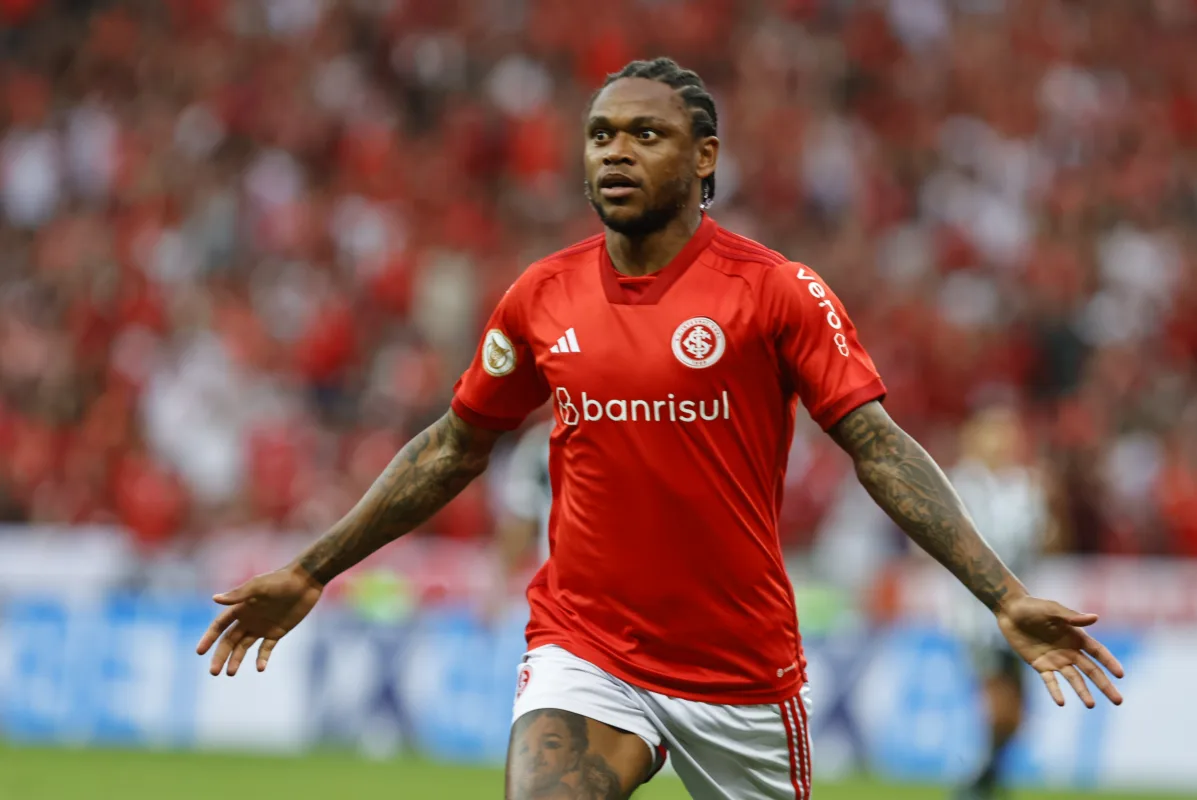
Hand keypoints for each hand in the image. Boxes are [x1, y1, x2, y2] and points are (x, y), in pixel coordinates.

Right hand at [196, 564, 323, 676]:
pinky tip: (260, 667)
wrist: (306, 581)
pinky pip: (266, 648)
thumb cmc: (281, 580)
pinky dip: (262, 658)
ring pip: (244, 647)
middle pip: (229, 640)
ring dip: (236, 659)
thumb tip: (214, 598)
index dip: (209, 638)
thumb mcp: (259, 587)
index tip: (200, 652)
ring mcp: (262, 626)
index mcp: (241, 607)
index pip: (220, 626)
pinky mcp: (277, 632)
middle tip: (213, 672)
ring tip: (230, 673)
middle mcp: (248, 618)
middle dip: (220, 655)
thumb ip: (239, 595)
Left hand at [996, 595, 1124, 707]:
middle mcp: (1069, 651)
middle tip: (1118, 701)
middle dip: (1104, 685)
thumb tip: (1095, 617)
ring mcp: (1056, 660)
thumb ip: (1071, 617)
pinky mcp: (1040, 665)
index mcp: (1076, 637)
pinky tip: (1061, 703)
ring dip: (1082, 692)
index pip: (1098, 652)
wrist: (1010, 612)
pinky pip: (1050, 681)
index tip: (1120, 675)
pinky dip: (1055, 691)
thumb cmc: (1033, 607)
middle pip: (1091, 671)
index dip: (1109, 662)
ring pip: (1074, 679)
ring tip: (1091, 705)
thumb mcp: (1052, 610)